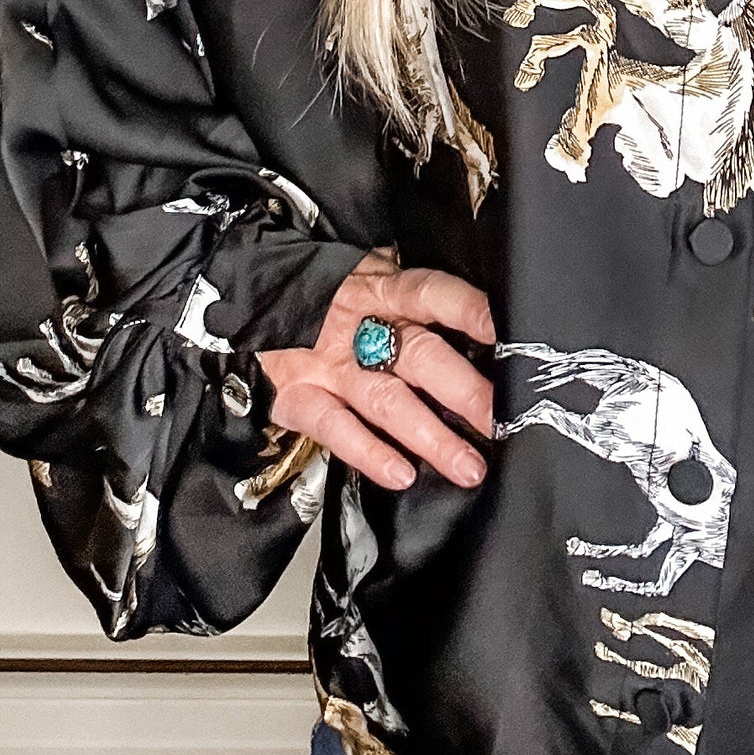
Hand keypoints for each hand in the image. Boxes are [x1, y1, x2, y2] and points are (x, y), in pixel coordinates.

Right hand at [256, 244, 495, 492]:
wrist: (247, 296)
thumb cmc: (326, 295)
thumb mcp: (369, 280)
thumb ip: (412, 299)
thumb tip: (481, 322)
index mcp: (382, 289)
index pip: (431, 293)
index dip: (468, 310)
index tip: (506, 334)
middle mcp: (359, 326)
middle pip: (418, 355)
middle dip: (464, 391)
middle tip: (501, 420)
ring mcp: (327, 364)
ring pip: (386, 400)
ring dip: (431, 436)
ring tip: (469, 466)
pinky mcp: (298, 396)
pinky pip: (335, 428)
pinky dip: (369, 453)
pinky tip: (402, 474)